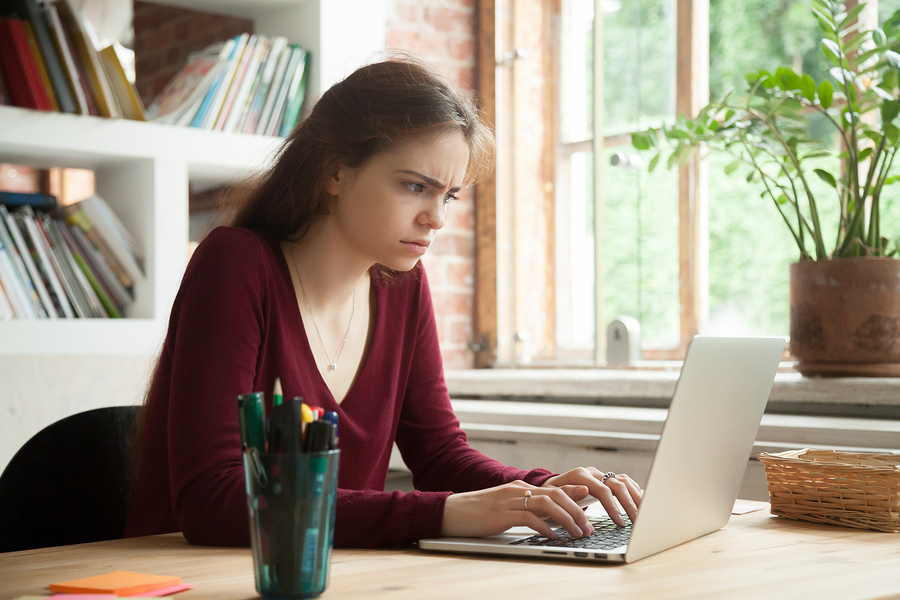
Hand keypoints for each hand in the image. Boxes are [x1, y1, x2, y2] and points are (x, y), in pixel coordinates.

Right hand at [441, 480, 595, 538]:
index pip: (553, 488)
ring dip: (566, 518)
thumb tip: (551, 519)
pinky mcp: (501, 514)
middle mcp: (517, 489)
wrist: (452, 511)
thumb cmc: (478, 513)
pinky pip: (528, 517)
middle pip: (555, 494)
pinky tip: (552, 535)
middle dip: (576, 510)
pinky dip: (543, 526)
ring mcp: (509, 500)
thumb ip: (526, 509)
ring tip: (577, 532)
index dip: (574, 497)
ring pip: (546, 504)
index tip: (591, 506)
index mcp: (520, 487)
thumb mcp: (506, 509)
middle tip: (588, 527)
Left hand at [543, 467, 642, 526]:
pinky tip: (640, 503)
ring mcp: (600, 474)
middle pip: (617, 484)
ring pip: (624, 481)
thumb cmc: (551, 496)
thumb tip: (584, 490)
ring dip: (636, 497)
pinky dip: (633, 491)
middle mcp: (592, 472)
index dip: (613, 506)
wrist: (550, 488)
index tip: (620, 522)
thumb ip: (569, 493)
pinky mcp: (605, 479)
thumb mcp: (554, 496)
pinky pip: (624, 482)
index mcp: (580, 475)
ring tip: (644, 513)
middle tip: (637, 521)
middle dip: (629, 503)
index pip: (603, 490)